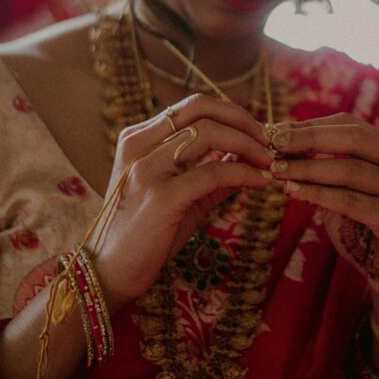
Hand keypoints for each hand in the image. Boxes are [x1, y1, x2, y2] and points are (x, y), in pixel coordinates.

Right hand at [89, 94, 273, 310]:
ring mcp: (147, 168)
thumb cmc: (145, 235)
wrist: (109, 272)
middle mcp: (140, 145)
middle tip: (268, 142)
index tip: (256, 132)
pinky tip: (260, 181)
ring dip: (248, 144)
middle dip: (243, 121)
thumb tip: (247, 158)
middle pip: (202, 110)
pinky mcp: (161, 196)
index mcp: (139, 138)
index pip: (193, 106)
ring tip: (268, 161)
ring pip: (209, 134)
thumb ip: (209, 173)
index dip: (231, 113)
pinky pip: (213, 172)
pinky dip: (243, 173)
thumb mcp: (178, 195)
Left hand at [269, 113, 378, 306]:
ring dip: (307, 168)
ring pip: (349, 169)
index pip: (351, 125)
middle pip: (353, 139)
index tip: (275, 130)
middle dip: (308, 138)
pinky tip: (292, 191)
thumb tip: (280, 138)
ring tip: (277, 169)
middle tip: (272, 141)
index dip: (312, 126)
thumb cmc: (363, 229)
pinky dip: (317, 193)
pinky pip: (349, 200)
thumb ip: (322, 164)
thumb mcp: (342, 190)